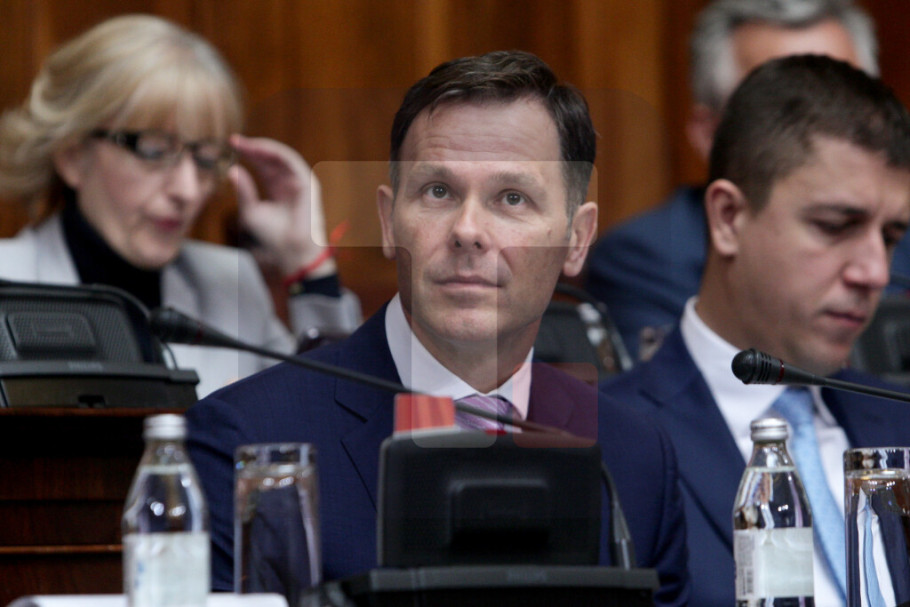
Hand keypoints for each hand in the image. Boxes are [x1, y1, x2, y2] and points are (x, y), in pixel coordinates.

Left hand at [228, 134, 335, 277]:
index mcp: (277, 189)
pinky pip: (291, 161)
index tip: (231, 145)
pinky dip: (276, 152)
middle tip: (234, 141)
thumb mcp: (251, 211)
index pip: (263, 165)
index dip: (248, 153)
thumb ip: (244, 191)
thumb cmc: (273, 237)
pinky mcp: (307, 182)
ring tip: (244, 143)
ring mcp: (299, 181)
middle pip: (270, 158)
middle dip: (253, 147)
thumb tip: (232, 170)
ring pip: (281, 156)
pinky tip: (260, 149)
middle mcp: (289, 182)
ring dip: (263, 147)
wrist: (291, 251)